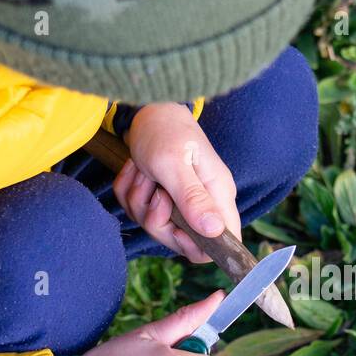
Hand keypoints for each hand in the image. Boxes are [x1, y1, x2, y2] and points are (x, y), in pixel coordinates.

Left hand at [113, 102, 240, 262]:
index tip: (176, 229)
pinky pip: (139, 212)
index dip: (200, 247)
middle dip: (156, 219)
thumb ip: (193, 199)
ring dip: (139, 200)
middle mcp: (204, 203)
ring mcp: (182, 202)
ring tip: (144, 172)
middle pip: (181, 241)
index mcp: (217, 195)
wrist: (148, 109)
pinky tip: (137, 171)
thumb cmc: (164, 131)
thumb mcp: (174, 164)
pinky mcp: (162, 198)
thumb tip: (216, 232)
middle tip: (154, 189)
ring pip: (155, 226)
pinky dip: (130, 192)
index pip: (225, 243)